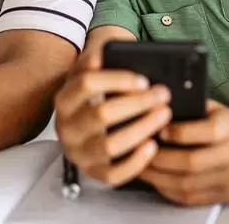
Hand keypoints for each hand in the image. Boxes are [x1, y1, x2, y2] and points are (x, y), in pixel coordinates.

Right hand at [53, 42, 172, 186]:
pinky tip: (153, 145)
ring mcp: (79, 154)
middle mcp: (66, 129)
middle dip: (137, 103)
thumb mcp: (91, 71)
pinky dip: (136, 162)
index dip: (118, 80)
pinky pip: (114, 175)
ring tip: (164, 115)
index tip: (144, 79)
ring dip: (142, 129)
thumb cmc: (96, 92)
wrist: (87, 117)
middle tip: (163, 95)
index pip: (86, 84)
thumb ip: (95, 58)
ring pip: (110, 146)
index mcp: (64, 100)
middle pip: (101, 114)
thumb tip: (103, 54)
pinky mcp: (94, 174)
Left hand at [141, 100, 228, 205]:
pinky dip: (168, 190)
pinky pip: (190, 198)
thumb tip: (157, 105)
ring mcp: (228, 180)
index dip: (180, 133)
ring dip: (158, 177)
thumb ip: (192, 108)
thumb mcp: (218, 109)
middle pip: (193, 162)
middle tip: (140, 151)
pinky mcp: (222, 196)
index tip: (159, 129)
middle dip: (161, 158)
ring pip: (187, 184)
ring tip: (140, 167)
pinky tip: (156, 180)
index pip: (208, 132)